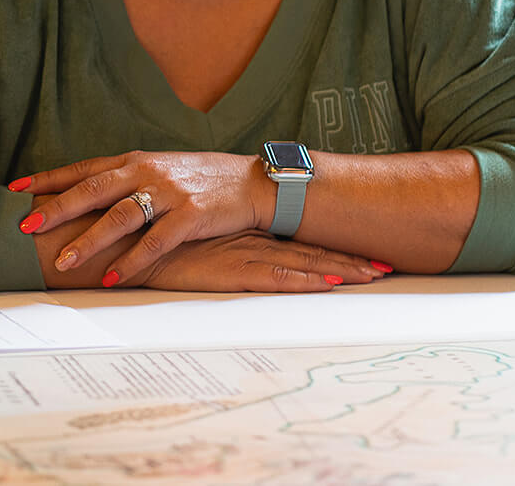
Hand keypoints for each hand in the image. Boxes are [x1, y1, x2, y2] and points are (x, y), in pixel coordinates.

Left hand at [13, 150, 271, 283]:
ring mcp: (169, 192)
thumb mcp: (160, 170)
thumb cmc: (202, 179)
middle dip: (58, 209)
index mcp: (135, 160)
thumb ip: (126, 180)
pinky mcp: (190, 215)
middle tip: (26, 227)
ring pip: (120, 216)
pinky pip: (154, 241)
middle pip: (93, 190)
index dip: (48, 179)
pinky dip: (131, 261)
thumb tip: (85, 198)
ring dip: (89, 240)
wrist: (253, 182)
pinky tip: (111, 277)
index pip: (83, 169)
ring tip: (63, 260)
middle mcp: (147, 171)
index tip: (15, 189)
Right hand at [131, 231, 380, 292]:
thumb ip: (212, 241)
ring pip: (303, 262)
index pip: (297, 237)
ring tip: (375, 276)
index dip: (332, 243)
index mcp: (244, 230)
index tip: (364, 248)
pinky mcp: (230, 271)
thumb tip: (228, 248)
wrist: (126, 242)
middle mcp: (250, 239)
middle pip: (311, 247)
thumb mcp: (190, 239)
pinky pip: (277, 278)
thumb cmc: (152, 243)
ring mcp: (243, 254)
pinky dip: (306, 280)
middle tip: (388, 265)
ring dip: (341, 269)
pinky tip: (330, 283)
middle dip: (350, 257)